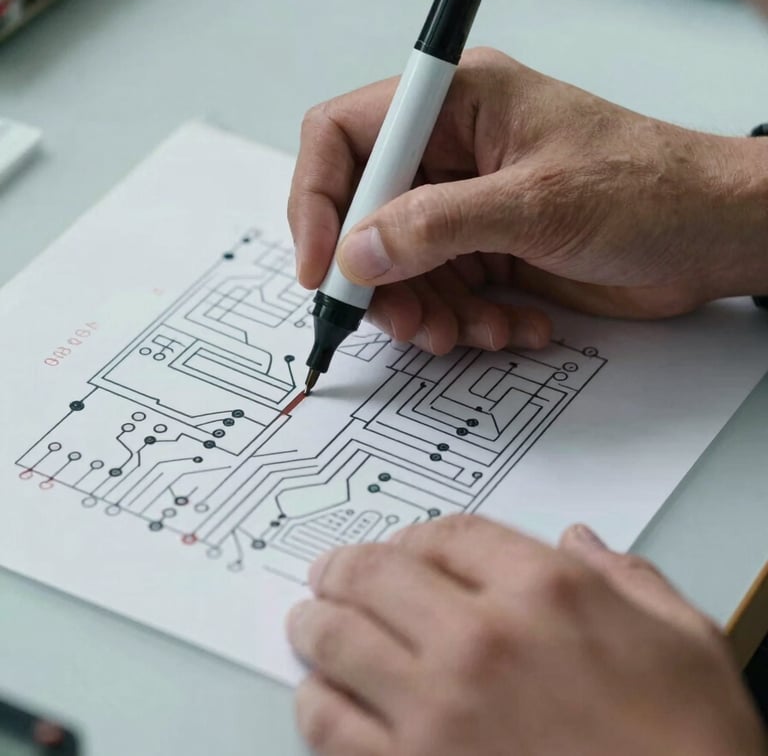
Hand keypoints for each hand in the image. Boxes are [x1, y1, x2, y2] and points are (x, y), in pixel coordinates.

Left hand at [286, 516, 764, 755]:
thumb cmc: (692, 748)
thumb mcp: (686, 641)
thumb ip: (628, 578)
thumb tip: (583, 541)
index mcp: (546, 590)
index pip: (451, 534)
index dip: (417, 534)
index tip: (403, 545)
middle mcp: (482, 638)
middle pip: (379, 573)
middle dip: (346, 567)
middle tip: (331, 573)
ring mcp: (439, 710)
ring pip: (340, 640)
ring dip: (315, 622)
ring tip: (309, 619)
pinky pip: (332, 727)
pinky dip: (313, 703)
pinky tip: (317, 694)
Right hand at [289, 48, 767, 354]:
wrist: (714, 235)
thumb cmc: (649, 189)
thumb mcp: (538, 203)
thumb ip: (438, 226)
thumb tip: (356, 250)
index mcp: (457, 103)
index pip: (346, 136)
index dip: (318, 200)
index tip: (322, 268)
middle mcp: (453, 151)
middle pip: (366, 213)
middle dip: (379, 278)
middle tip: (406, 322)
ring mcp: (470, 204)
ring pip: (402, 265)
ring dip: (427, 311)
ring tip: (470, 334)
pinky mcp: (490, 248)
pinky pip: (445, 291)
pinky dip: (468, 320)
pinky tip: (514, 326)